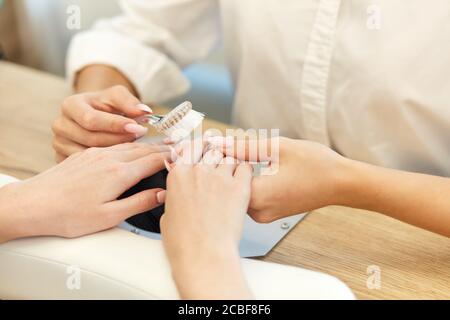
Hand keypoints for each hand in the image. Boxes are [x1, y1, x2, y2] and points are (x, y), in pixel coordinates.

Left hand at [0, 143, 169, 240]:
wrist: (33, 204)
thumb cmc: (69, 215)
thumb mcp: (110, 216)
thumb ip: (139, 202)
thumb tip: (162, 193)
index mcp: (119, 173)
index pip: (153, 161)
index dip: (171, 158)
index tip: (183, 157)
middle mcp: (109, 158)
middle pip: (143, 149)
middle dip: (162, 148)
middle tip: (177, 147)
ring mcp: (95, 154)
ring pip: (128, 145)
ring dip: (146, 145)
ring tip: (158, 146)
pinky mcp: (84, 155)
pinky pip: (113, 145)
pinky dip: (128, 145)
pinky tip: (129, 149)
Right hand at [52, 85, 151, 161]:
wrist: (95, 116)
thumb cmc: (107, 106)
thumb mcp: (117, 96)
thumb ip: (129, 101)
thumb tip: (144, 111)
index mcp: (70, 105)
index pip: (91, 119)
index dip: (116, 125)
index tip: (138, 128)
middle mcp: (60, 125)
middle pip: (90, 138)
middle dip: (118, 139)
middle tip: (140, 138)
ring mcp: (60, 144)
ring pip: (89, 155)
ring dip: (114, 153)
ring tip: (133, 148)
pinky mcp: (63, 159)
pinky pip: (86, 167)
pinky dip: (105, 165)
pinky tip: (120, 160)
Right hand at [161, 147, 252, 298]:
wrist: (203, 255)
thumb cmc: (184, 243)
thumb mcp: (167, 216)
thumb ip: (173, 199)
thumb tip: (174, 198)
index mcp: (178, 175)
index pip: (189, 148)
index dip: (196, 148)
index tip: (201, 149)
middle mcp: (198, 171)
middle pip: (210, 149)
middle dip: (214, 152)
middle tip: (218, 159)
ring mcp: (220, 177)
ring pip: (229, 156)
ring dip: (230, 162)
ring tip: (231, 173)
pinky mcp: (239, 187)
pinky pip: (245, 167)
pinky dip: (245, 170)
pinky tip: (243, 177)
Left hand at [208, 136, 349, 222]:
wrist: (340, 183)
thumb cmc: (316, 165)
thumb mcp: (277, 148)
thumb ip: (243, 147)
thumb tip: (218, 142)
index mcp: (258, 196)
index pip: (222, 177)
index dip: (216, 157)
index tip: (215, 142)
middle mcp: (258, 211)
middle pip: (227, 187)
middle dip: (224, 164)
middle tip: (225, 145)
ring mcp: (263, 215)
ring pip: (237, 192)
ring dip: (235, 174)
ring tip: (240, 154)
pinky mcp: (268, 214)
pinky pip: (249, 197)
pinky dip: (247, 182)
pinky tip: (253, 167)